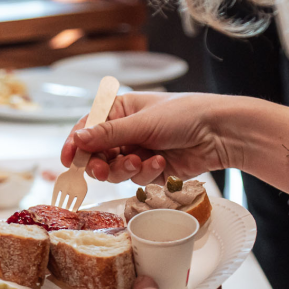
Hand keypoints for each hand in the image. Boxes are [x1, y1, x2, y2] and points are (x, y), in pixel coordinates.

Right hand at [60, 90, 288, 192]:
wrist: (221, 133)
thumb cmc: (185, 115)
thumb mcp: (142, 122)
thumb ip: (108, 134)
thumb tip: (77, 138)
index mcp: (121, 110)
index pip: (88, 127)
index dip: (75, 144)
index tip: (67, 160)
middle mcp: (127, 131)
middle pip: (97, 153)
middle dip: (99, 162)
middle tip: (100, 168)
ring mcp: (139, 151)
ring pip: (114, 170)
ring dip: (124, 169)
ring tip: (140, 161)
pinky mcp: (153, 170)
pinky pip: (136, 178)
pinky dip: (146, 173)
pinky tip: (161, 163)